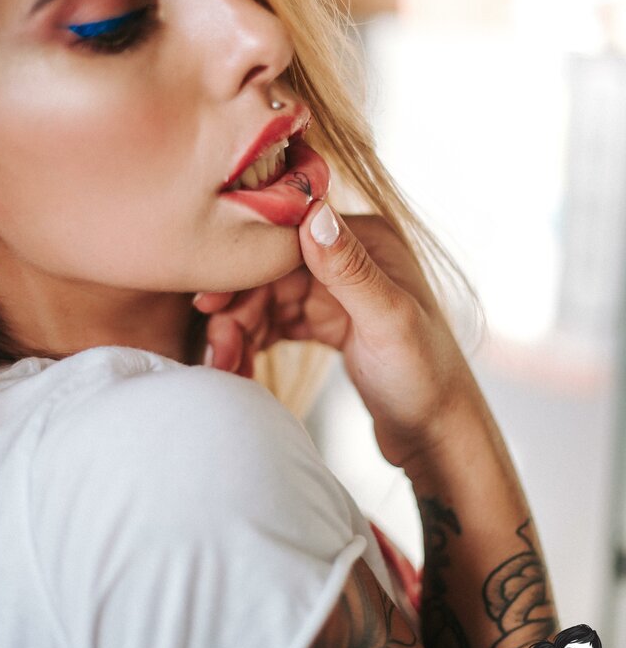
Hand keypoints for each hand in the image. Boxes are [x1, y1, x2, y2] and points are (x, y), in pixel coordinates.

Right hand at [194, 203, 482, 468]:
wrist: (439, 436)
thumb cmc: (426, 380)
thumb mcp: (388, 322)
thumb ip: (350, 269)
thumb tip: (313, 211)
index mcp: (370, 240)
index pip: (288, 241)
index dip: (245, 272)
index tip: (208, 305)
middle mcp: (352, 256)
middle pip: (271, 273)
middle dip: (238, 313)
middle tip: (216, 355)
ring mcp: (338, 289)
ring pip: (268, 299)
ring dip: (240, 332)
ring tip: (225, 369)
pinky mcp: (327, 320)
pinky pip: (276, 322)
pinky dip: (254, 343)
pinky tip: (239, 368)